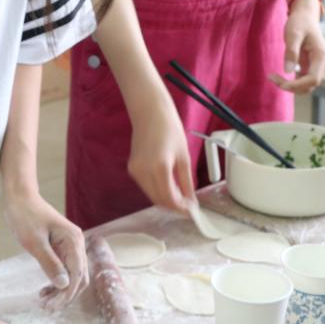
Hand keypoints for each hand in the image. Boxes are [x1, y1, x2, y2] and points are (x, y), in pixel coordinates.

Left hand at [4, 192, 88, 311]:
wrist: (20, 197)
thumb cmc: (25, 215)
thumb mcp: (34, 242)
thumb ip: (50, 263)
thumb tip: (63, 284)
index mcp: (73, 240)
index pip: (77, 274)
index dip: (66, 293)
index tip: (52, 306)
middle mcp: (76, 242)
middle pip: (79, 277)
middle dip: (65, 294)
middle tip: (47, 307)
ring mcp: (70, 244)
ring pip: (73, 274)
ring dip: (61, 289)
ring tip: (44, 300)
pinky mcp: (62, 246)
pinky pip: (65, 268)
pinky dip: (57, 280)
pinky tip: (45, 289)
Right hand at [127, 94, 195, 213]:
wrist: (150, 112)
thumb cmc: (170, 128)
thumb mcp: (183, 156)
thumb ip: (187, 182)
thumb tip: (191, 201)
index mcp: (159, 167)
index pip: (169, 198)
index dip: (181, 208)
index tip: (192, 211)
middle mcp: (143, 172)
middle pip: (158, 200)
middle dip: (174, 206)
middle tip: (188, 206)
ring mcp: (135, 171)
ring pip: (151, 195)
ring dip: (165, 199)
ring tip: (180, 196)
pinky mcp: (132, 169)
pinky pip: (146, 186)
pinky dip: (157, 190)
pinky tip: (168, 186)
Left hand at [268, 0, 324, 94]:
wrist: (305, 17)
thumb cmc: (299, 23)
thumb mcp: (293, 34)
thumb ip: (291, 52)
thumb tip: (288, 71)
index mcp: (322, 56)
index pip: (313, 79)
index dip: (298, 85)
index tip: (281, 84)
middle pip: (310, 85)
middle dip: (291, 86)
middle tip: (271, 77)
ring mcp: (320, 67)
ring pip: (306, 86)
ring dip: (290, 85)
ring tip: (273, 77)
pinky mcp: (313, 68)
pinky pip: (303, 81)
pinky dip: (291, 82)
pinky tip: (278, 76)